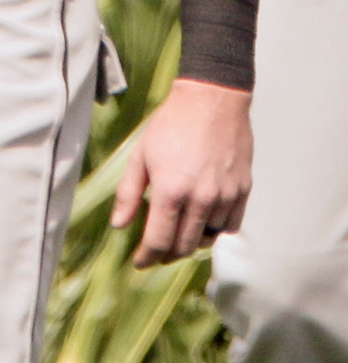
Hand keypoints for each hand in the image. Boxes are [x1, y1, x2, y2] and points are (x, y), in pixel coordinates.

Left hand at [110, 78, 251, 266]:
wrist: (212, 100)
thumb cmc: (172, 124)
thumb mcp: (140, 155)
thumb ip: (128, 193)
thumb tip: (119, 225)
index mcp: (170, 190)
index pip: (159, 240)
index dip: (147, 257)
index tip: (140, 262)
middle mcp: (200, 198)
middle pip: (184, 246)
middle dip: (167, 254)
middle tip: (157, 251)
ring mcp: (224, 196)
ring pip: (208, 238)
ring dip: (191, 241)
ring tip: (179, 231)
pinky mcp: (243, 190)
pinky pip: (230, 225)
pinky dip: (215, 228)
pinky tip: (203, 218)